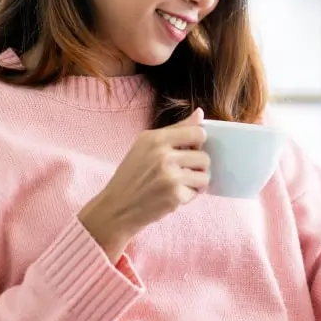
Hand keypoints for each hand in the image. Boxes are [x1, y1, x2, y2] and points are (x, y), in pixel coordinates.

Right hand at [79, 108, 209, 262]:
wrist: (116, 207)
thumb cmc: (132, 175)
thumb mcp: (146, 145)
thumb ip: (176, 129)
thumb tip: (200, 113)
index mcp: (155, 138)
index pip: (198, 133)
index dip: (198, 144)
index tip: (189, 151)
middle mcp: (162, 154)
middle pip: (204, 157)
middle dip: (197, 167)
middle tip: (181, 173)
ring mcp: (169, 175)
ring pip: (204, 176)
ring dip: (195, 183)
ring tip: (178, 184)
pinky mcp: (174, 195)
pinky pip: (196, 192)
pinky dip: (187, 196)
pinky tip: (171, 196)